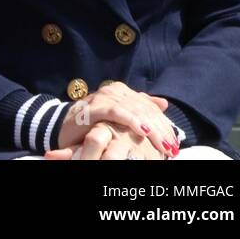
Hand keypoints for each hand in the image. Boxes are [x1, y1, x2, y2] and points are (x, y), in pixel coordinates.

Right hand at [49, 82, 179, 157]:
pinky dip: (131, 120)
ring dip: (151, 128)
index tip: (174, 143)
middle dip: (161, 130)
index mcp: (121, 91)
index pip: (150, 107)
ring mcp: (102, 98)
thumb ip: (139, 108)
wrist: (65, 128)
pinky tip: (143, 130)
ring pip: (134, 110)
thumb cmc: (94, 124)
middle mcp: (112, 91)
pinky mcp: (92, 108)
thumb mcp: (119, 117)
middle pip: (145, 109)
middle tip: (172, 147)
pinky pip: (115, 112)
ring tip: (163, 144)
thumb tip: (163, 103)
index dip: (164, 125)